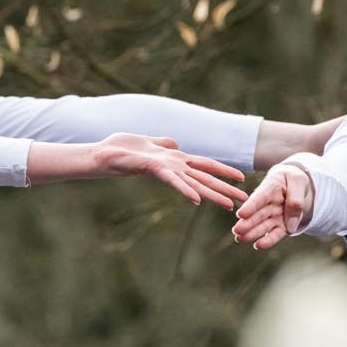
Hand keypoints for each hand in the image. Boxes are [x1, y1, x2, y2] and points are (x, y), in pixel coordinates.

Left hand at [91, 133, 248, 208]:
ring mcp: (165, 169)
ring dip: (212, 194)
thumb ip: (164, 143)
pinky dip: (185, 190)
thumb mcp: (148, 141)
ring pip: (193, 182)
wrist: (100, 155)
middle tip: (246, 201)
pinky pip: (173, 180)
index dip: (222, 171)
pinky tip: (197, 200)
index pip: (204, 165)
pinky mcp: (153, 168)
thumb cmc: (121, 150)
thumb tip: (176, 145)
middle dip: (225, 189)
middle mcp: (173, 166)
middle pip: (204, 178)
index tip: (242, 178)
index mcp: (174, 159)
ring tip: (230, 205)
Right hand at [232, 163, 314, 248]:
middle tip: (237, 230)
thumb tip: (290, 225)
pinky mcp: (282, 225)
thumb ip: (295, 200)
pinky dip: (268, 240)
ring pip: (263, 226)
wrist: (301, 184)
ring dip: (252, 233)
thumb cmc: (296, 180)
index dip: (250, 206)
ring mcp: (274, 215)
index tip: (241, 214)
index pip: (259, 197)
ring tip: (240, 239)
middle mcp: (269, 203)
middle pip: (258, 214)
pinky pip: (275, 234)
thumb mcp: (298, 182)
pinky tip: (258, 245)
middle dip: (247, 223)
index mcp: (270, 188)